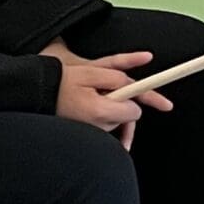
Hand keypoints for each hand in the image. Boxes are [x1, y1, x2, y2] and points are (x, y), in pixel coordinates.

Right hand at [50, 47, 170, 148]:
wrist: (35, 93)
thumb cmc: (61, 80)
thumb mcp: (91, 70)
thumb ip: (117, 78)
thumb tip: (135, 89)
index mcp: (100, 110)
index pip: (134, 110)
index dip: (149, 100)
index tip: (168, 105)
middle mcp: (98, 126)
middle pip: (127, 117)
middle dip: (125, 102)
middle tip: (109, 89)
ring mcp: (91, 132)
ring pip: (116, 121)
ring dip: (113, 110)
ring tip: (94, 95)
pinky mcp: (86, 134)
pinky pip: (105, 127)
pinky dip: (107, 120)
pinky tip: (100, 111)